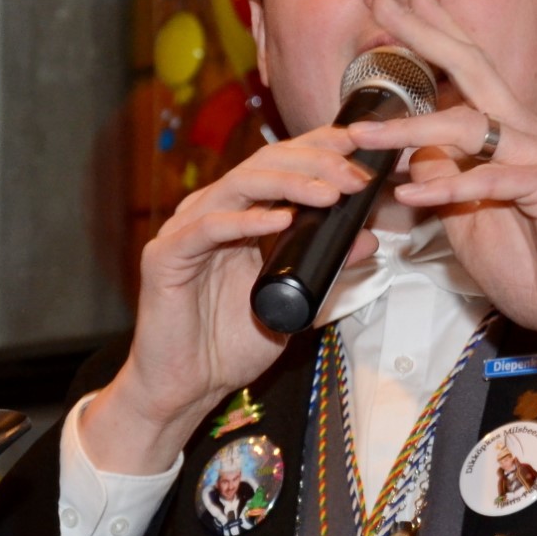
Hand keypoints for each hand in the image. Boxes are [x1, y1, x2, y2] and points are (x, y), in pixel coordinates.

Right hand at [80, 128, 374, 473]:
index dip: (319, 148)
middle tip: (355, 175)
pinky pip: (209, 227)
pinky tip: (281, 220)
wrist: (186, 388)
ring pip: (240, 184)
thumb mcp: (296, 300)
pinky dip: (247, 220)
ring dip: (290, 183)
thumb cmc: (231, 344)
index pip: (280, 163)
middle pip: (264, 164)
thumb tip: (369, 239)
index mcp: (239, 213)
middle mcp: (211, 211)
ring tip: (329, 193)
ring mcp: (186, 229)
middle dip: (315, 163)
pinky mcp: (167, 255)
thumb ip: (327, 268)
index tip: (361, 147)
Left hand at [347, 0, 536, 392]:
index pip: (465, 70)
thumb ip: (444, 176)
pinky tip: (410, 192)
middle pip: (472, 69)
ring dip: (410, 129)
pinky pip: (492, 180)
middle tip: (386, 0)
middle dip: (426, 32)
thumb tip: (410, 150)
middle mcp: (524, 134)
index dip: (433, 30)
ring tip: (364, 135)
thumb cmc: (533, 262)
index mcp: (505, 133)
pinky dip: (448, 185)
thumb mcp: (468, 214)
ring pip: (469, 127)